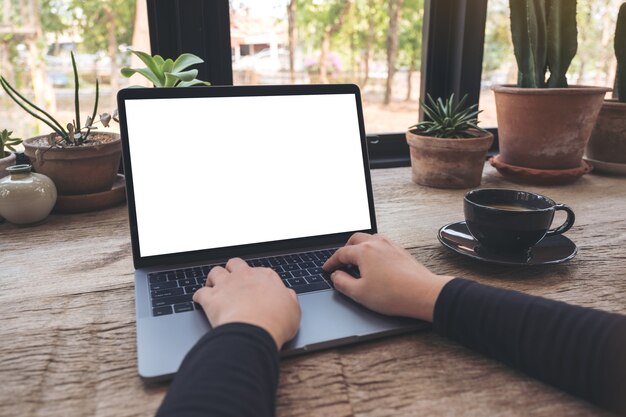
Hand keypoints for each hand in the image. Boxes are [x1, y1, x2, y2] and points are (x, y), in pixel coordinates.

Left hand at [193, 258, 300, 349]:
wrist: (254, 331)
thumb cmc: (275, 322)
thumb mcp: (293, 310)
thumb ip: (289, 299)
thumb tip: (287, 296)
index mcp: (266, 277)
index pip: (259, 271)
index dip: (255, 279)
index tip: (255, 286)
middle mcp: (245, 276)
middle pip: (235, 264)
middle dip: (233, 270)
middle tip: (233, 279)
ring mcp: (226, 285)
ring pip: (215, 272)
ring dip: (214, 278)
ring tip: (214, 285)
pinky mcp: (211, 298)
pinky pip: (199, 293)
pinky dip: (198, 296)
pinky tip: (199, 301)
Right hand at [323, 233, 452, 321]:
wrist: (423, 294)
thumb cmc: (394, 294)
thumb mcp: (359, 293)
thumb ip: (342, 282)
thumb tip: (336, 276)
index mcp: (363, 251)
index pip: (341, 253)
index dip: (331, 262)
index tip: (327, 268)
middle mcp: (377, 244)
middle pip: (355, 240)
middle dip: (345, 249)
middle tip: (340, 261)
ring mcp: (391, 246)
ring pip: (370, 238)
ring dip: (360, 246)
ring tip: (357, 259)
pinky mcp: (401, 251)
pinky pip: (382, 244)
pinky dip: (373, 249)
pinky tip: (375, 261)